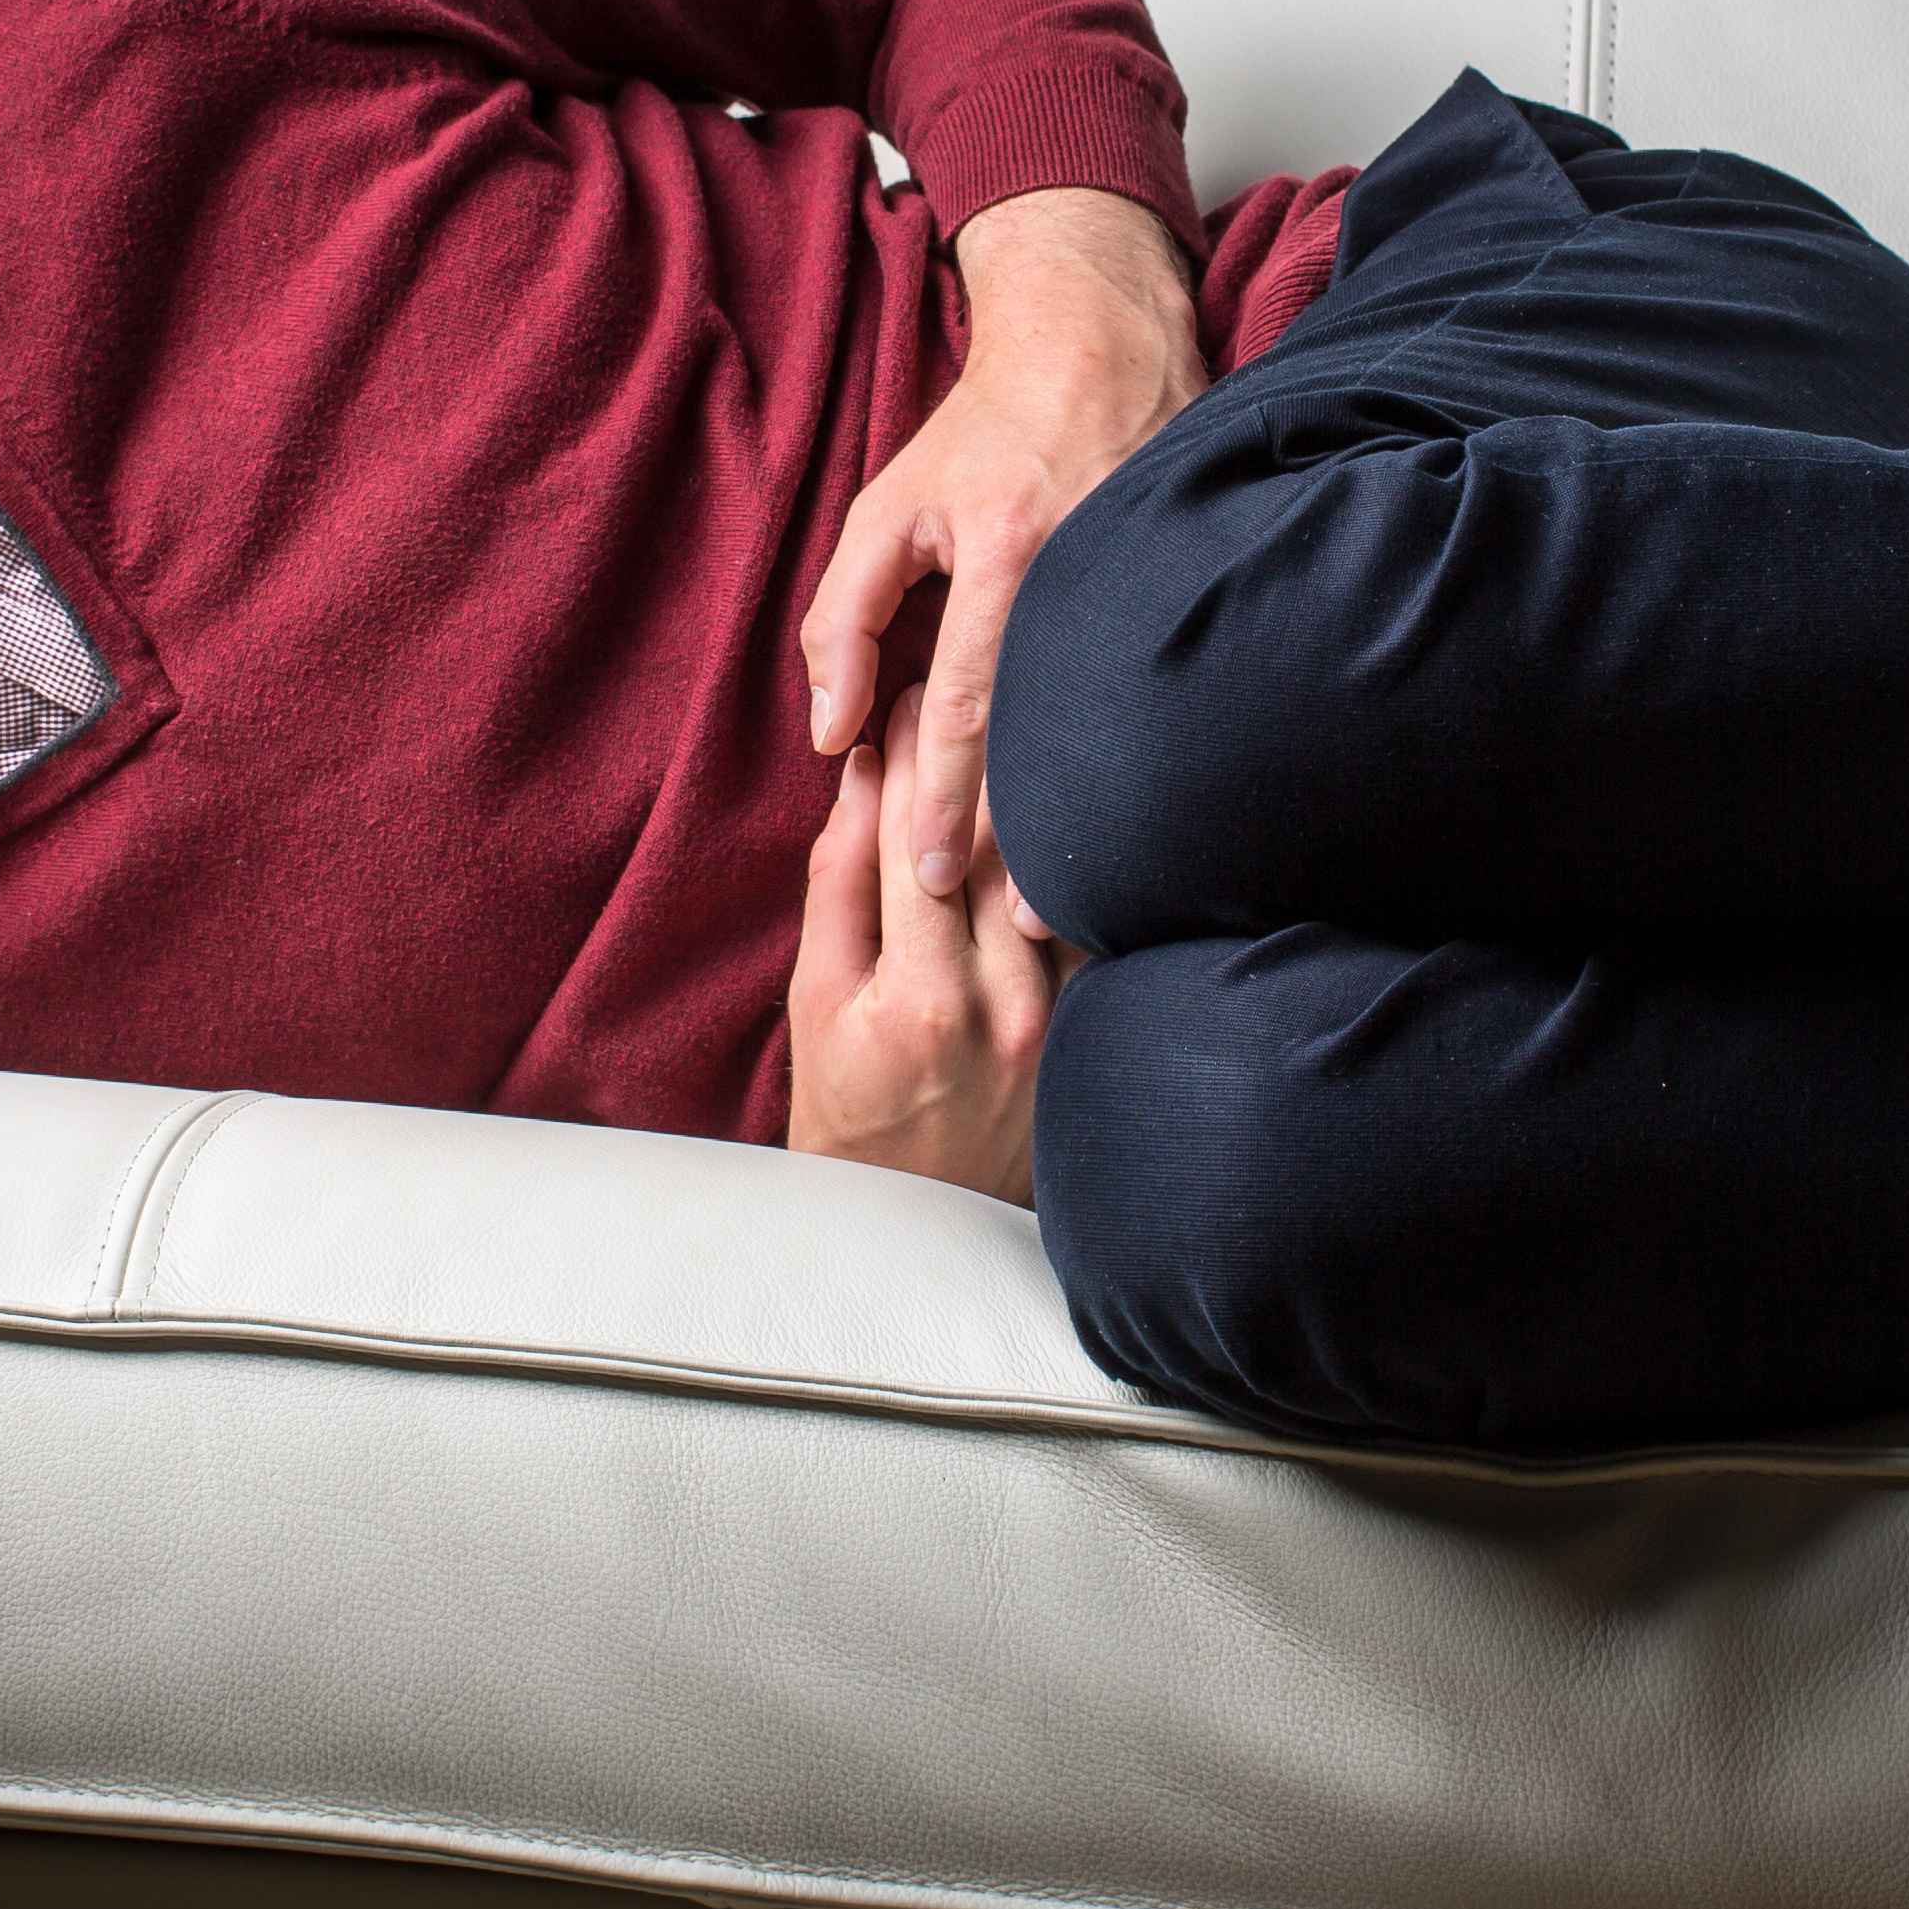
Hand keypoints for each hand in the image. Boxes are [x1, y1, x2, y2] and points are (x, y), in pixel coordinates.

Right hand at [785, 685, 1057, 1201]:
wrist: (917, 1222)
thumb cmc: (848, 1108)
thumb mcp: (815, 999)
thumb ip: (838, 884)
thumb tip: (860, 779)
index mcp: (920, 997)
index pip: (914, 841)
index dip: (905, 758)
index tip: (899, 697)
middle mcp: (1005, 1004)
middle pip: (994, 843)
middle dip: (969, 754)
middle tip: (957, 686)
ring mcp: (1061, 1016)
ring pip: (1049, 871)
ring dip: (1027, 793)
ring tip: (1008, 724)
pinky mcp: (1093, 1021)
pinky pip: (1085, 917)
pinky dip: (1067, 858)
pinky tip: (1054, 810)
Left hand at [797, 182, 1203, 925]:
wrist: (1099, 340)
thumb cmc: (981, 434)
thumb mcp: (886, 508)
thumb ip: (843, 616)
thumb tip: (832, 729)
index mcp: (1007, 548)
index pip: (974, 701)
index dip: (950, 796)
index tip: (931, 876)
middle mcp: (1085, 566)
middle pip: (1054, 726)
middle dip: (1026, 831)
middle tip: (1006, 927)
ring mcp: (1147, 569)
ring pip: (1113, 714)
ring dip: (1088, 809)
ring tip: (1066, 903)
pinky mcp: (1186, 571)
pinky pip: (1158, 680)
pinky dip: (1138, 749)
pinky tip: (1132, 813)